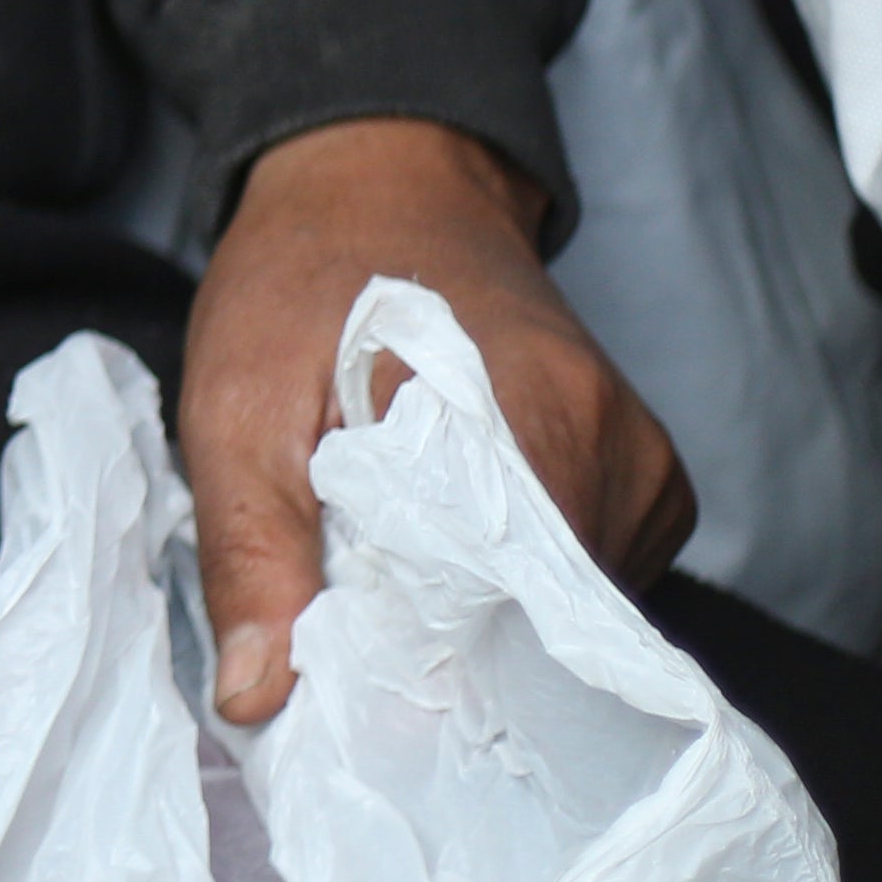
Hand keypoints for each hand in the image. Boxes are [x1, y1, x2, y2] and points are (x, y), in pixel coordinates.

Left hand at [184, 113, 683, 726]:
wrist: (380, 184)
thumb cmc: (303, 282)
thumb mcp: (236, 409)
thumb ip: (253, 552)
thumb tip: (260, 697)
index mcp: (530, 423)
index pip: (508, 618)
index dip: (426, 671)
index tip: (355, 688)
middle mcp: (616, 448)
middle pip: (544, 623)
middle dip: (447, 647)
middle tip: (355, 620)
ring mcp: (642, 462)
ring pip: (564, 609)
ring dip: (477, 611)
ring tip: (395, 563)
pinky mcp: (645, 476)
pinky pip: (583, 578)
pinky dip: (512, 582)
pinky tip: (450, 542)